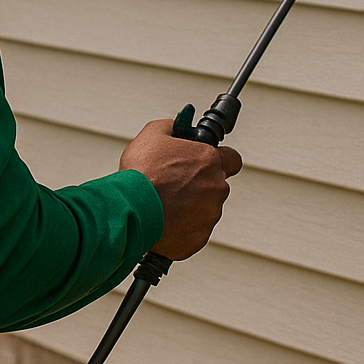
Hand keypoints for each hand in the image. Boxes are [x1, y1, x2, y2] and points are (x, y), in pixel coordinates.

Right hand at [119, 118, 242, 259]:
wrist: (131, 209)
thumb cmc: (141, 172)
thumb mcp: (152, 134)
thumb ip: (172, 126)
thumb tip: (178, 126)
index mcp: (209, 161)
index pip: (233, 158)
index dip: (219, 159)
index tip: (205, 162)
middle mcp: (216, 188)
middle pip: (214, 185)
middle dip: (198, 185)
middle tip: (173, 183)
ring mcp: (210, 215)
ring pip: (205, 209)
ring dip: (189, 206)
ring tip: (163, 202)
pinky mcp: (200, 237)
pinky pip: (194, 231)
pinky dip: (182, 226)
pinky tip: (164, 219)